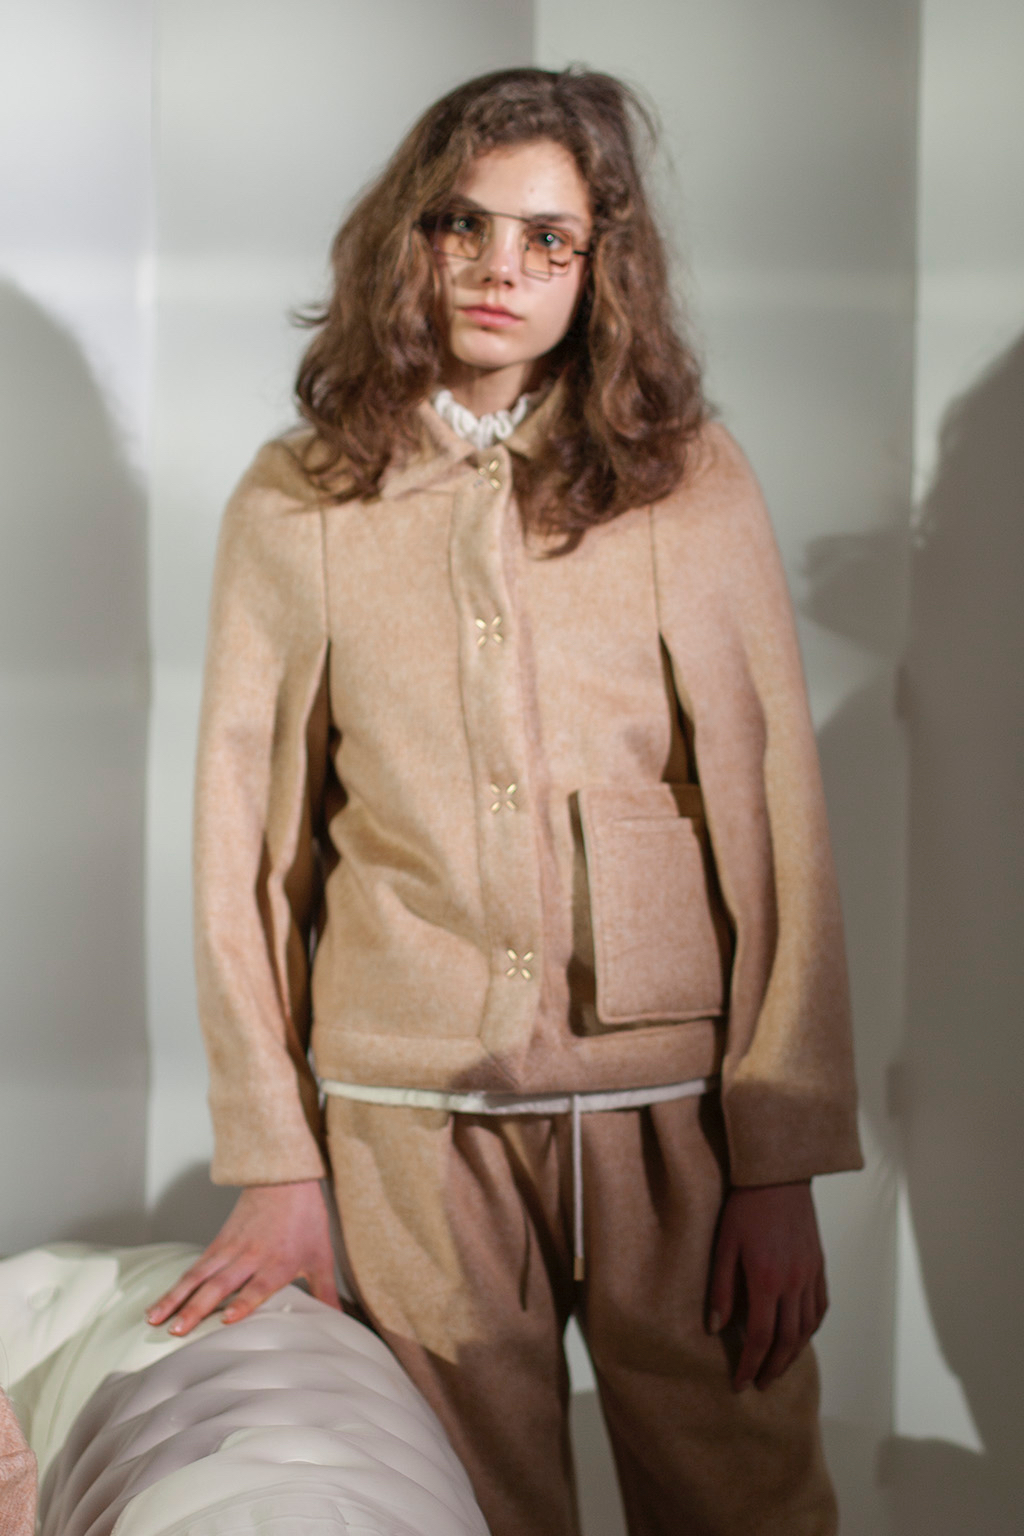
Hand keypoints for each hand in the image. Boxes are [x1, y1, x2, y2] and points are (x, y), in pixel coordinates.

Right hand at [145, 1180, 339, 1335]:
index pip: (259, 1284)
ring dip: (176, 1298)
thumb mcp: (321, 1256)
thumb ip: (326, 1293)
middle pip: (221, 1284)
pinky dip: (176, 1286)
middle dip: (198, 1308)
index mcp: (279, 1261)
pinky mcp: (218, 1243)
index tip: (228, 1318)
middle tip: (177, 1330)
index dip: (244, 1301)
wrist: (283, 1175)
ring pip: (199, 1276)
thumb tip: (341, 1323)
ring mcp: (230, 1249)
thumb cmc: (305, 1217)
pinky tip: (160, 1303)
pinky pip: (194, 1268)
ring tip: (154, 1319)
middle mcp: (251, 1256)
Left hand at [707, 1181, 826, 1391]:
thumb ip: (721, 1288)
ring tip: (777, 1367)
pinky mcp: (819, 1265)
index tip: (741, 1384)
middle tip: (760, 1384)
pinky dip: (811, 1329)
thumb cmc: (744, 1207)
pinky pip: (820, 1308)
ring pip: (807, 1328)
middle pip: (787, 1340)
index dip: (750, 1364)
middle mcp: (794, 1283)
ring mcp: (810, 1275)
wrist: (778, 1176)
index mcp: (767, 1279)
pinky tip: (800, 1336)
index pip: (759, 1336)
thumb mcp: (724, 1245)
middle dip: (773, 1367)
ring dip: (793, 1354)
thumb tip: (716, 1328)